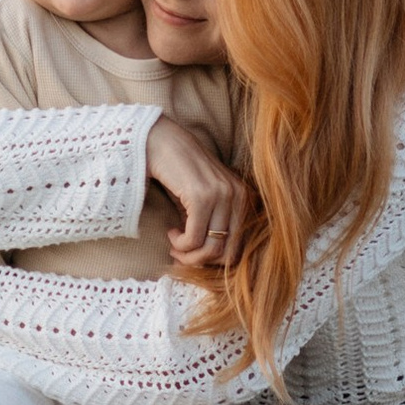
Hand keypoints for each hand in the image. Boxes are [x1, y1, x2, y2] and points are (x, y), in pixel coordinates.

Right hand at [146, 116, 253, 277]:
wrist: (160, 141)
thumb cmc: (178, 172)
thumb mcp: (203, 200)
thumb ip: (212, 224)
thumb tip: (207, 260)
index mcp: (244, 198)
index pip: (239, 248)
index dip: (214, 260)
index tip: (193, 254)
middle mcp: (239, 196)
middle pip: (228, 254)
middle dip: (202, 262)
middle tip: (181, 254)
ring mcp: (222, 195)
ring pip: (211, 249)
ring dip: (188, 255)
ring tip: (174, 244)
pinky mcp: (202, 196)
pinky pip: (194, 238)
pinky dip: (180, 243)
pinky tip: (171, 232)